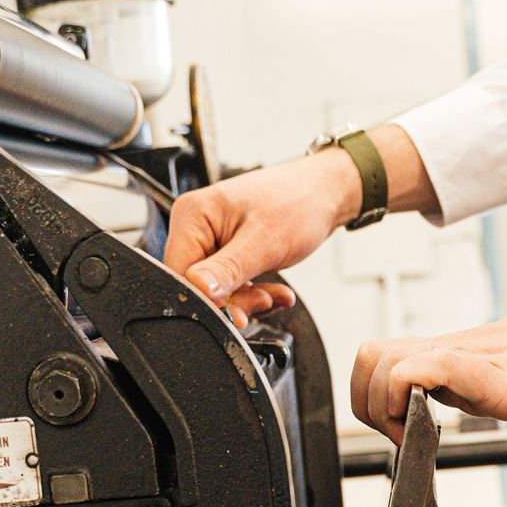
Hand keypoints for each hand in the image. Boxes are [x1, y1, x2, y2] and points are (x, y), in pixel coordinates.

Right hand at [164, 150, 359, 324]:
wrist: (327, 192)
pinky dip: (252, 294)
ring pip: (215, 290)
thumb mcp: (263, 242)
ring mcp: (211, 238)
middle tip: (261, 301)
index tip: (234, 314)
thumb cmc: (299, 203)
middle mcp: (196, 225)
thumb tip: (198, 290)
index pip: (179, 273)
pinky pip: (229, 285)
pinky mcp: (226, 251)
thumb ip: (227, 270)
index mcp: (193, 214)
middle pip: (196, 285)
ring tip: (273, 295)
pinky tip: (274, 292)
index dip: (205, 300)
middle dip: (231, 302)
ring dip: (245, 300)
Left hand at [351, 242, 506, 443]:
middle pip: (368, 356)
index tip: (399, 432)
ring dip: (388, 404)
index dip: (371, 398)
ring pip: (388, 361)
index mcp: (452, 353)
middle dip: (368, 403)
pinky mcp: (497, 369)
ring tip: (420, 430)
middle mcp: (453, 349)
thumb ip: (468, 385)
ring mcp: (471, 357)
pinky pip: (435, 367)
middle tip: (402, 432)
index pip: (378, 358)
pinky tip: (446, 417)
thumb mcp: (505, 373)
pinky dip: (419, 393)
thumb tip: (438, 404)